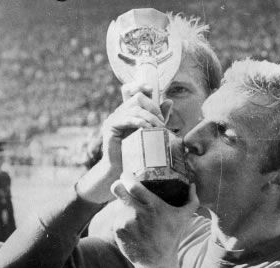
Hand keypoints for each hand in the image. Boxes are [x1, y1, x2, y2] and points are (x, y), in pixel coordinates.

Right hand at [76, 85, 165, 203]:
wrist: (120, 170)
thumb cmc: (136, 154)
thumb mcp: (151, 132)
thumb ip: (158, 117)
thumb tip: (169, 101)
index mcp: (127, 111)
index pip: (130, 90)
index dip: (140, 85)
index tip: (152, 89)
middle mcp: (119, 112)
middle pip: (137, 97)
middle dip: (153, 107)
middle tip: (161, 122)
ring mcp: (113, 118)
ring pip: (134, 107)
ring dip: (150, 116)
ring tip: (158, 128)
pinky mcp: (111, 127)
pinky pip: (127, 118)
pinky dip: (139, 121)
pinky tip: (147, 128)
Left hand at [110, 173, 199, 267]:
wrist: (156, 262)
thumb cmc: (171, 238)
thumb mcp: (184, 218)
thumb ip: (191, 200)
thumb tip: (192, 185)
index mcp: (152, 206)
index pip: (132, 184)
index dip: (126, 176)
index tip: (127, 174)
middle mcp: (136, 212)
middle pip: (117, 189)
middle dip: (118, 184)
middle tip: (122, 185)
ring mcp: (125, 222)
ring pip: (118, 204)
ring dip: (124, 205)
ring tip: (134, 213)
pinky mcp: (118, 230)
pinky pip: (117, 218)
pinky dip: (123, 219)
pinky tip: (132, 226)